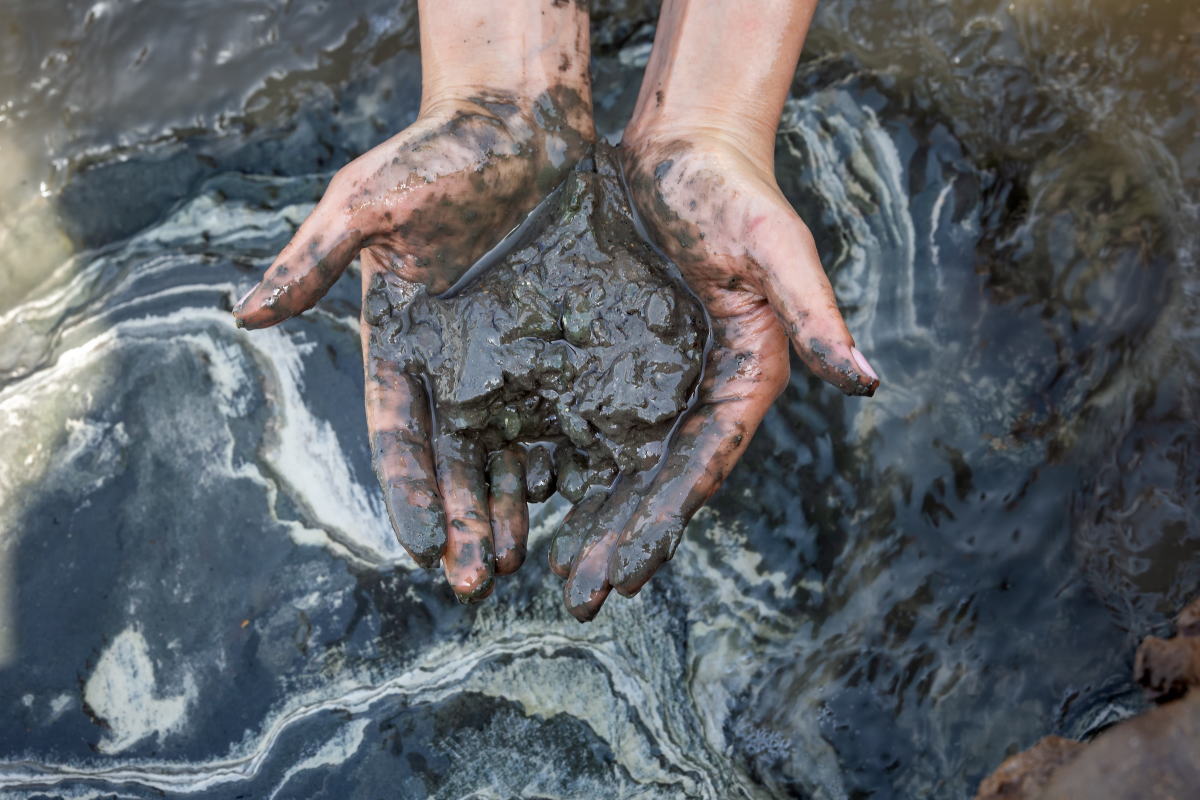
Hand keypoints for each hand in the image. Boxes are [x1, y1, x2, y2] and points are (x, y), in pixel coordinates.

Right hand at [233, 78, 592, 601]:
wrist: (519, 121)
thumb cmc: (436, 153)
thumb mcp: (369, 202)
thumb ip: (313, 260)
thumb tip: (243, 316)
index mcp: (400, 344)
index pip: (399, 433)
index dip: (408, 489)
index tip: (419, 545)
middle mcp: (453, 365)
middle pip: (456, 459)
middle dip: (463, 520)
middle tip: (480, 579)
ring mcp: (511, 358)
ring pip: (511, 449)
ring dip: (511, 507)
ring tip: (523, 559)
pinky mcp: (565, 344)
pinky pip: (569, 410)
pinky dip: (569, 457)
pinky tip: (576, 498)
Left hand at [550, 131, 877, 620]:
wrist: (679, 148)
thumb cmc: (734, 191)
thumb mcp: (776, 245)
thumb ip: (814, 313)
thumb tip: (868, 382)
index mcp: (743, 380)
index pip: (703, 464)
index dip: (667, 519)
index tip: (631, 573)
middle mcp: (695, 391)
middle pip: (655, 479)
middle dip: (619, 539)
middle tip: (580, 597)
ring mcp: (648, 377)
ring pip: (611, 459)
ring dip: (583, 515)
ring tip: (542, 569)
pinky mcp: (605, 353)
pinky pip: (574, 412)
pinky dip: (550, 454)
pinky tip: (519, 492)